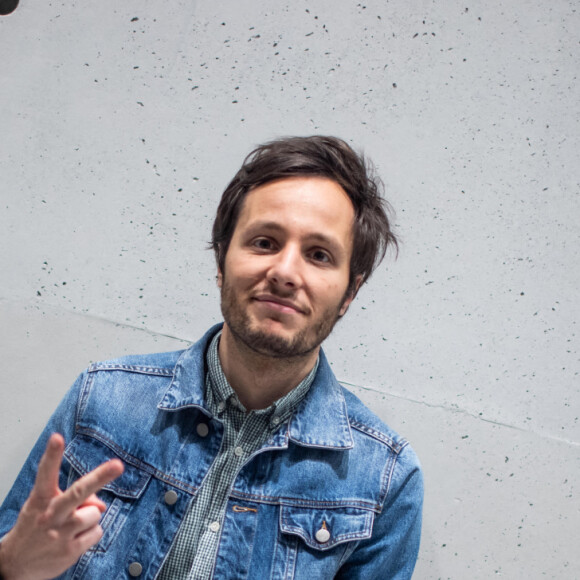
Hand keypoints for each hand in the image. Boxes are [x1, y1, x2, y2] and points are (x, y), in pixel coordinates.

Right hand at [0, 433, 123, 579]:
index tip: (57, 438)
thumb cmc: (37, 526)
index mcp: (41, 499)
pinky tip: (74, 540)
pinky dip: (90, 534)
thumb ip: (75, 497)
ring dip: (89, 518)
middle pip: (78, 492)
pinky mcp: (69, 551)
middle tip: (118, 465)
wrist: (15, 565)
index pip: (46, 473)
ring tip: (71, 527)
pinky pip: (97, 532)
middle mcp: (50, 515)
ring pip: (95, 513)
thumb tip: (102, 505)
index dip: (52, 455)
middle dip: (100, 477)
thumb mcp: (47, 506)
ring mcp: (60, 534)